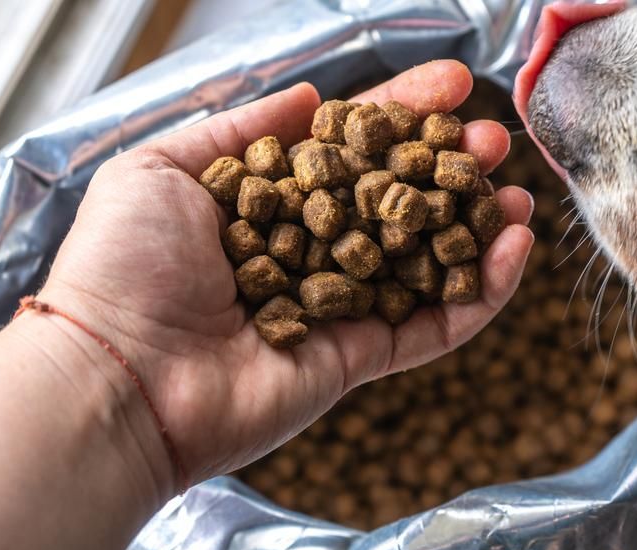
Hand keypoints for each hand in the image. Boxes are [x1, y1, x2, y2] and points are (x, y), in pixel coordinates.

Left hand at [38, 61, 534, 493]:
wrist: (117, 378)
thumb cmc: (123, 268)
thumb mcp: (164, 167)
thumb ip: (244, 127)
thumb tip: (310, 95)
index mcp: (269, 203)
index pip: (351, 149)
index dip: (402, 117)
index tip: (452, 84)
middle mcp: (310, 252)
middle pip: (398, 203)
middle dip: (449, 169)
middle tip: (495, 140)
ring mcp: (339, 307)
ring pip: (426, 265)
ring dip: (477, 229)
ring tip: (518, 196)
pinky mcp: (359, 358)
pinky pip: (433, 326)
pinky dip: (480, 293)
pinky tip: (512, 250)